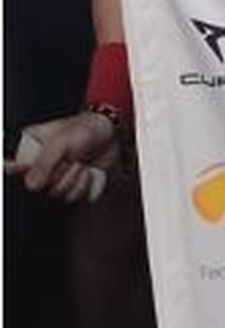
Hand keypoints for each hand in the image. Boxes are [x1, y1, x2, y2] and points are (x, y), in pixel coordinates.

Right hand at [4, 111, 119, 202]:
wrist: (112, 135)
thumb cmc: (86, 129)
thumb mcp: (62, 141)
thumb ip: (44, 163)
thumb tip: (32, 185)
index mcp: (31, 148)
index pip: (11, 165)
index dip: (9, 169)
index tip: (8, 168)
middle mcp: (40, 165)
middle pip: (36, 186)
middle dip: (58, 173)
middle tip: (71, 159)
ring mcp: (56, 176)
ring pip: (55, 193)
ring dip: (73, 179)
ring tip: (81, 163)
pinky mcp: (72, 186)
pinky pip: (71, 197)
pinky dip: (83, 186)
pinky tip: (88, 172)